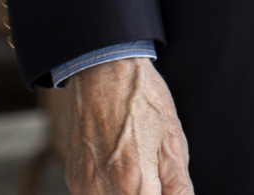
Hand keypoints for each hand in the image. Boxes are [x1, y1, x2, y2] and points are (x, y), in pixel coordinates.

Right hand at [62, 57, 192, 194]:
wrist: (102, 71)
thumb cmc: (141, 99)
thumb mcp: (173, 141)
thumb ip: (179, 187)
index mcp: (133, 184)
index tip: (166, 187)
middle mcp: (102, 190)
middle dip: (148, 193)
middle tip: (157, 179)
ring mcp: (84, 186)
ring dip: (131, 192)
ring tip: (140, 164)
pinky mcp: (74, 178)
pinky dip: (112, 190)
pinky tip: (122, 164)